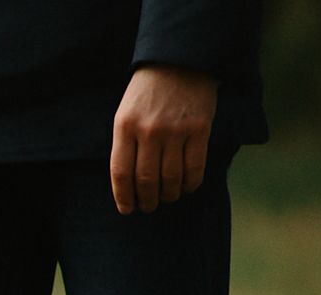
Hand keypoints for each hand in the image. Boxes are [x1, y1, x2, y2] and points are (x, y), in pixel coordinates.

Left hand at [110, 65, 218, 214]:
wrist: (180, 60)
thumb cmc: (148, 90)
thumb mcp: (126, 112)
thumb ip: (125, 142)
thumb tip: (127, 181)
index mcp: (125, 127)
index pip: (121, 173)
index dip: (123, 197)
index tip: (127, 209)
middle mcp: (149, 131)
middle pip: (146, 180)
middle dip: (146, 200)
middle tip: (148, 207)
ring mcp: (175, 131)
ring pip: (170, 178)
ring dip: (168, 194)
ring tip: (167, 197)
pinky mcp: (199, 129)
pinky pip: (195, 167)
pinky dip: (191, 183)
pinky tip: (187, 187)